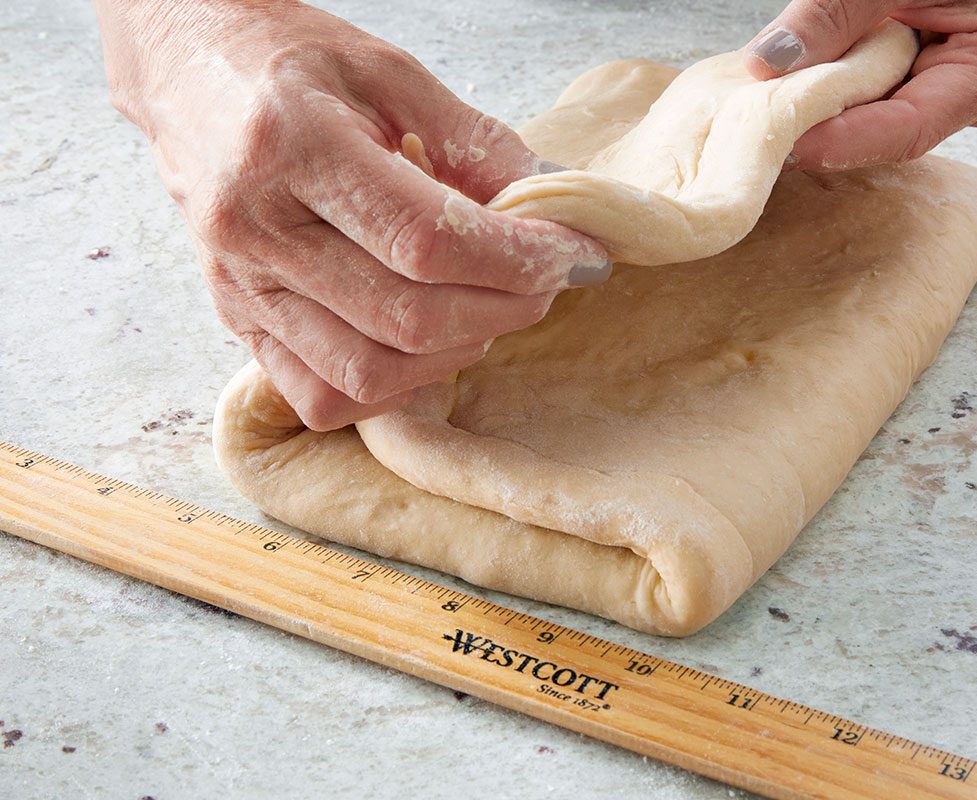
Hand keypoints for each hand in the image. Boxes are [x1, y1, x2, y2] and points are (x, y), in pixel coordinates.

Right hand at [94, 0, 609, 430]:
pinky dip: (391, 387)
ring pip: (368, 372)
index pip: (428, 239)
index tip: (574, 254)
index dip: (518, 259)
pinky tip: (423, 343)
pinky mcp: (238, 320)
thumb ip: (477, 143)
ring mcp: (240, 284)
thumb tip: (556, 207)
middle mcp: (255, 227)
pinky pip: (322, 396)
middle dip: (504, 308)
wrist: (190, 74)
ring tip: (486, 308)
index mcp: (291, 145)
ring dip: (454, 352)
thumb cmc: (290, 65)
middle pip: (406, 317)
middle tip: (543, 281)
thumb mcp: (391, 74)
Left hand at [745, 0, 976, 170]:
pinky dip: (831, 99)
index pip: (913, 126)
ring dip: (825, 113)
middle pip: (892, 132)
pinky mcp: (925, 92)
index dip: (848, 141)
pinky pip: (872, 108)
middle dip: (828, 127)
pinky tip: (793, 95)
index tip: (792, 144)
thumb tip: (769, 62)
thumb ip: (831, 13)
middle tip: (766, 122)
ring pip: (877, 124)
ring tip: (774, 103)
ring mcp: (954, 97)